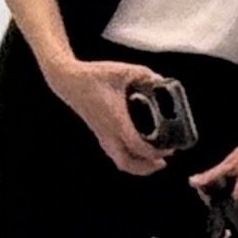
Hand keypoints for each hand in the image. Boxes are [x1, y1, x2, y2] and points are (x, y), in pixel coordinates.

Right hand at [42, 53, 174, 178]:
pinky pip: (115, 154)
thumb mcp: (122, 70)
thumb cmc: (94, 75)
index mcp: (116, 119)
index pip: (136, 145)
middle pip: (126, 163)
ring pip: (119, 161)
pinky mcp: (99, 133)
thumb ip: (144, 74)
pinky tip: (140, 151)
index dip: (154, 151)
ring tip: (155, 161)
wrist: (68, 81)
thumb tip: (161, 80)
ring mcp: (102, 134)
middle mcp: (108, 131)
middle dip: (146, 167)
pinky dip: (129, 158)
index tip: (170, 149)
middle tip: (164, 161)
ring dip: (138, 166)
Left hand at [195, 128, 237, 221]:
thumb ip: (211, 176)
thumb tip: (193, 182)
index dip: (212, 199)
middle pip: (234, 214)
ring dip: (237, 203)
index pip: (222, 209)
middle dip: (224, 202)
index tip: (207, 189)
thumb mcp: (231, 163)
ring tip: (235, 184)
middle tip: (220, 184)